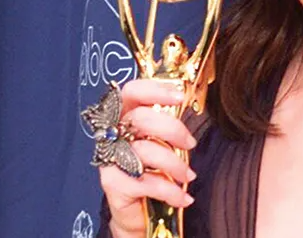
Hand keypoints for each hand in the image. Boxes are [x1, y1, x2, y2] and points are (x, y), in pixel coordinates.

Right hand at [99, 79, 197, 236]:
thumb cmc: (152, 171)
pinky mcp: (112, 184)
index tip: (180, 96)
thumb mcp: (162, 143)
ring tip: (188, 176)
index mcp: (124, 117)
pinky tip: (182, 198)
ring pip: (146, 151)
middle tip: (190, 144)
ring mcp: (110, 159)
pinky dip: (171, 191)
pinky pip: (147, 182)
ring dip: (176, 165)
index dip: (155, 90)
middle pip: (140, 118)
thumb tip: (192, 105)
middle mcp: (113, 134)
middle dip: (173, 129)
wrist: (138, 214)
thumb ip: (169, 125)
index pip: (132, 92)